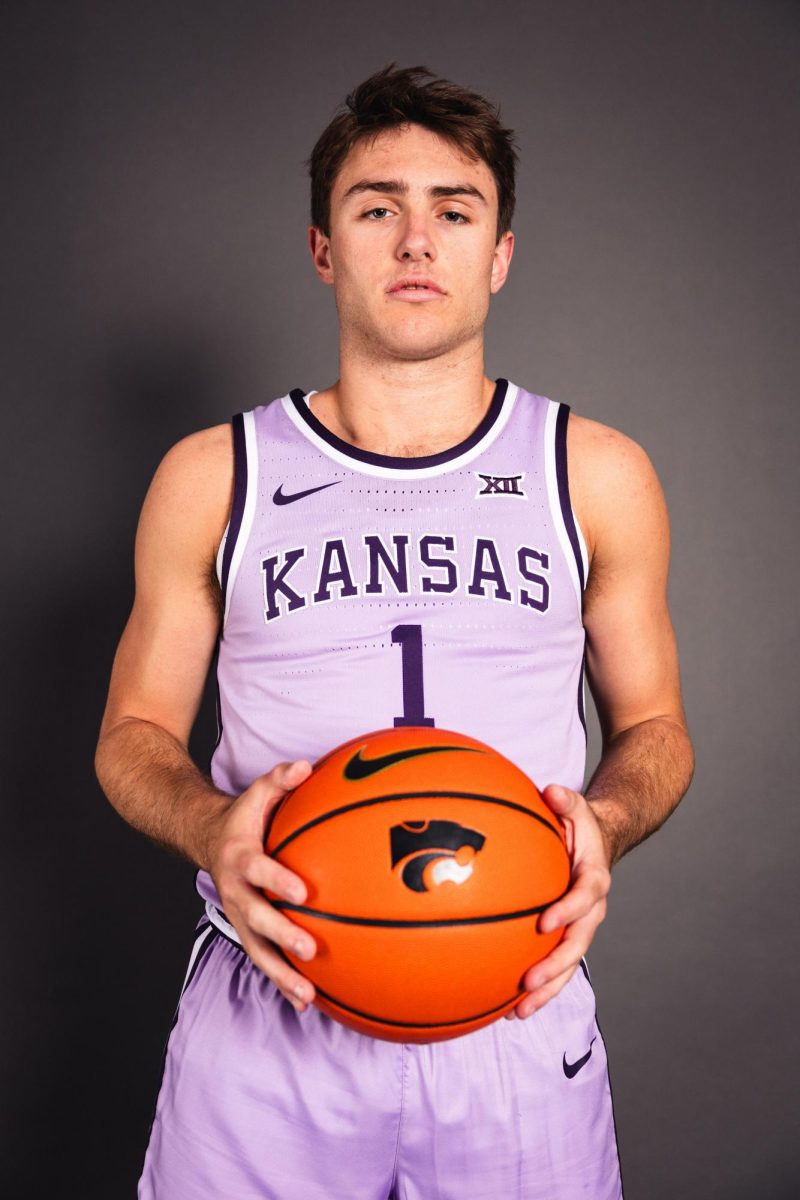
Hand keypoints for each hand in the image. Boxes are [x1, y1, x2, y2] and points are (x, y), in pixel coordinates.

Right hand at [206, 759, 317, 1012]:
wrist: (207, 839)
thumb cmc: (244, 816)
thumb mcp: (257, 794)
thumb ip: (279, 779)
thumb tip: (304, 766)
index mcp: (240, 857)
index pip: (258, 869)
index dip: (277, 879)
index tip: (302, 893)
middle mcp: (235, 891)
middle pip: (255, 918)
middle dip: (281, 935)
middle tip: (309, 949)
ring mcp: (239, 915)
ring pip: (257, 949)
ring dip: (281, 973)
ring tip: (307, 995)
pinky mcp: (246, 930)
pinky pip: (264, 958)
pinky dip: (282, 980)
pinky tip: (307, 1000)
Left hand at [505, 784, 610, 1019]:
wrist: (599, 844)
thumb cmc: (580, 825)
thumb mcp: (576, 808)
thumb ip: (566, 801)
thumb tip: (552, 791)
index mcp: (593, 879)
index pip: (584, 898)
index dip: (568, 911)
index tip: (545, 923)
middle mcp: (590, 910)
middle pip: (577, 944)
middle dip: (555, 967)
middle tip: (528, 981)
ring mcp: (579, 927)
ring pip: (566, 965)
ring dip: (546, 989)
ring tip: (518, 1011)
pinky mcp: (565, 936)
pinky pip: (553, 964)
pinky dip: (537, 985)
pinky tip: (508, 1004)